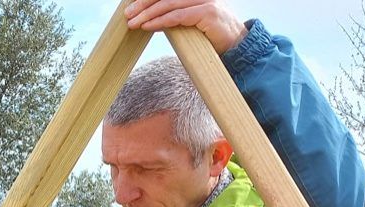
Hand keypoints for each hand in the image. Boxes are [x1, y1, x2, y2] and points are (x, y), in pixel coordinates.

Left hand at [124, 0, 248, 53]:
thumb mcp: (190, 21)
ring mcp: (204, 0)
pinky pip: (178, 15)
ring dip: (148, 14)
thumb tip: (150, 17)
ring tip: (133, 23)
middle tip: (127, 14)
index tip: (131, 5)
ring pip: (168, 4)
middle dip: (143, 4)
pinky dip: (160, 21)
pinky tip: (147, 26)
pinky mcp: (207, 12)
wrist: (236, 45)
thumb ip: (175, 15)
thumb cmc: (211, 35)